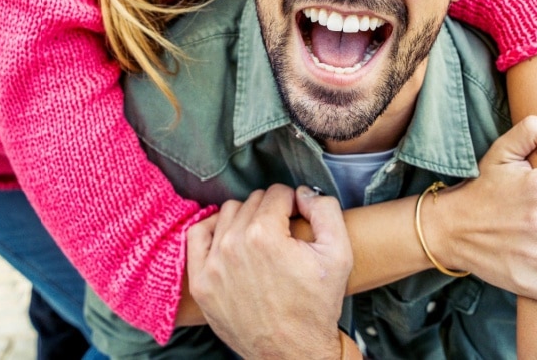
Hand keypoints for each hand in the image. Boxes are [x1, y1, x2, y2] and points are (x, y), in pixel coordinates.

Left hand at [188, 185, 349, 359]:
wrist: (293, 352)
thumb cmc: (316, 307)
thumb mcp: (339, 254)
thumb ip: (326, 210)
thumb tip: (303, 193)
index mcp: (265, 236)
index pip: (276, 193)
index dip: (293, 203)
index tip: (297, 220)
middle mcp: (233, 246)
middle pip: (252, 202)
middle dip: (270, 212)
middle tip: (283, 234)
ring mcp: (212, 266)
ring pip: (227, 214)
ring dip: (245, 219)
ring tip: (260, 239)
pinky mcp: (200, 283)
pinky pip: (197, 236)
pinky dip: (213, 230)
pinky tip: (229, 239)